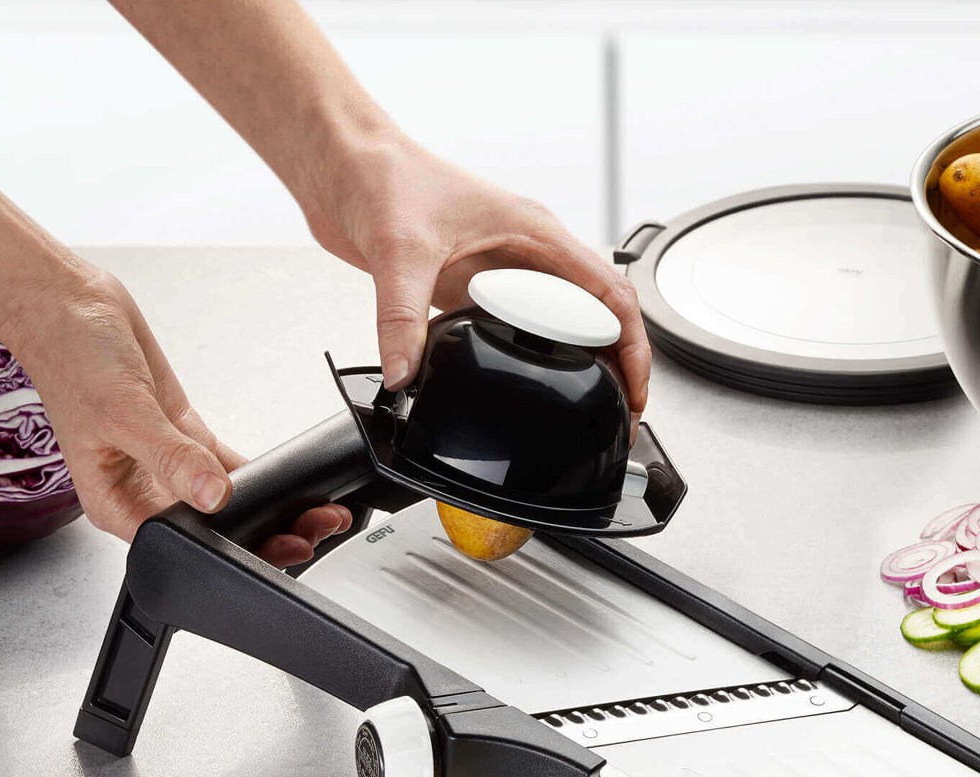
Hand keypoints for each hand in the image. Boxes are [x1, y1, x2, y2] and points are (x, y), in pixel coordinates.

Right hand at [12, 266, 350, 566]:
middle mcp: (143, 491)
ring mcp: (168, 465)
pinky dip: (262, 475)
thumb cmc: (70, 359)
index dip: (230, 553)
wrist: (70, 306)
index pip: (182, 544)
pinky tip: (292, 482)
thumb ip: (171, 457)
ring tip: (316, 512)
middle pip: (212, 531)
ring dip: (271, 507)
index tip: (276, 546)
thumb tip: (213, 495)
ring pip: (228, 502)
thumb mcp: (124, 413)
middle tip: (313, 532)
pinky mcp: (185, 439)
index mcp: (116, 503)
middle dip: (264, 535)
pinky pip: (230, 467)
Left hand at [302, 136, 650, 411]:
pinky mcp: (470, 284)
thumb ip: (401, 318)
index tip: (636, 387)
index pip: (609, 293)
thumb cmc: (382, 175)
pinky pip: (514, 327)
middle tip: (617, 410)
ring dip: (579, 361)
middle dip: (616, 363)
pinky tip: (522, 383)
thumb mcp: (398, 250)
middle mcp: (526, 251)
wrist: (343, 162)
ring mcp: (501, 269)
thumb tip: (404, 373)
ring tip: (584, 404)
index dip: (633, 344)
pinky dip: (529, 357)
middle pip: (595, 313)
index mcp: (534, 232)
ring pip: (560, 323)